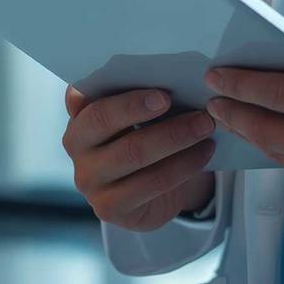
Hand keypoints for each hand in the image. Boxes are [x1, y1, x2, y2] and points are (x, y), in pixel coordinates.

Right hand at [62, 87, 217, 230]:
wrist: (144, 191)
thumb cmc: (139, 138)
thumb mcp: (134, 118)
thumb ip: (137, 97)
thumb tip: (173, 76)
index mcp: (78, 117)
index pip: (95, 106)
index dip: (128, 102)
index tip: (165, 95)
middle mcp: (76, 149)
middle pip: (116, 130)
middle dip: (159, 118)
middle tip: (200, 112)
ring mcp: (89, 181)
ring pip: (135, 155)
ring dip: (178, 139)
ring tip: (207, 128)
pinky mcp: (109, 207)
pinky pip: (151, 184)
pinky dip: (184, 166)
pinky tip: (204, 152)